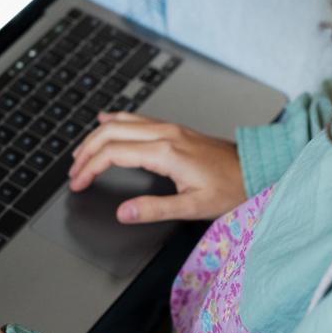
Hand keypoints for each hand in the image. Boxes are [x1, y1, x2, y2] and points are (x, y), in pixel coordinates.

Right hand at [67, 111, 246, 222]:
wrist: (258, 170)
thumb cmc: (232, 188)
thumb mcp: (193, 207)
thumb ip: (154, 209)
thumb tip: (123, 213)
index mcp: (165, 152)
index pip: (113, 154)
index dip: (90, 168)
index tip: (78, 183)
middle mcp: (165, 134)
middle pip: (111, 133)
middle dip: (86, 151)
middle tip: (73, 171)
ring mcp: (170, 129)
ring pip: (122, 122)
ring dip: (97, 135)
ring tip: (80, 151)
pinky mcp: (175, 130)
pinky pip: (136, 119)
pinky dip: (115, 121)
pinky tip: (106, 120)